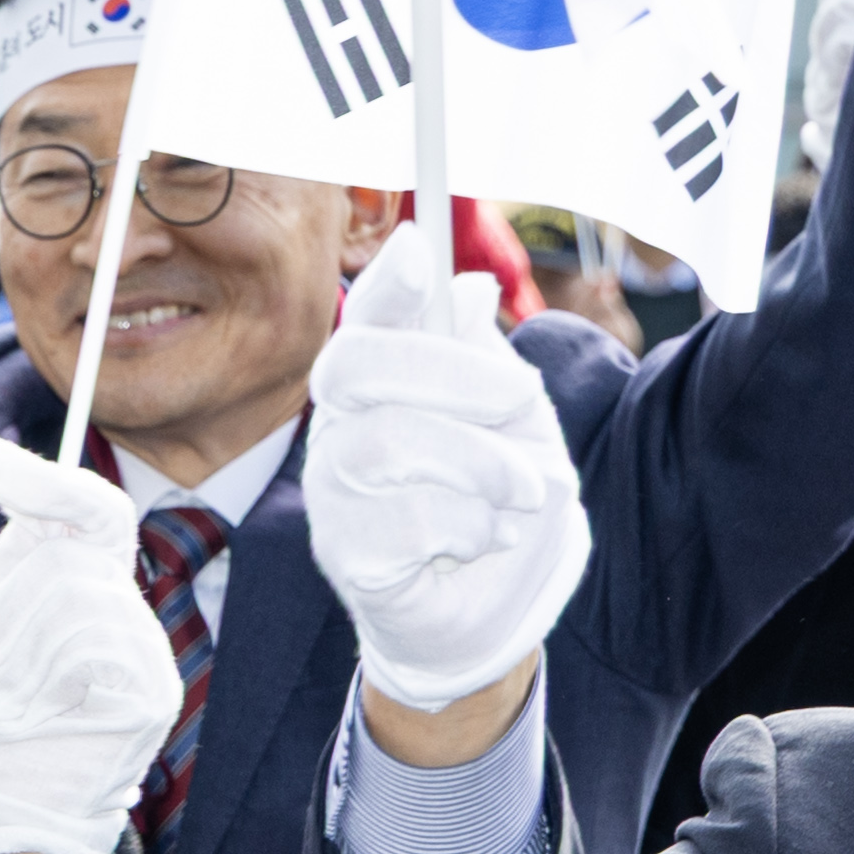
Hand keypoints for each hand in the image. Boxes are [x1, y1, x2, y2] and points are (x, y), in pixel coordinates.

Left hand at [0, 433, 180, 853]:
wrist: (15, 813)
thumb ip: (6, 569)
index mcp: (89, 592)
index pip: (91, 510)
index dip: (42, 480)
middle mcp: (128, 616)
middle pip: (64, 564)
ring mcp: (148, 657)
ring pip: (73, 606)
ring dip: (6, 663)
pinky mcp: (151, 697)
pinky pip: (87, 654)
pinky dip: (32, 691)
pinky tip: (22, 725)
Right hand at [306, 222, 589, 709]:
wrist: (496, 608)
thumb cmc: (497, 502)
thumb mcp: (512, 418)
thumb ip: (483, 357)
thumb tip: (464, 284)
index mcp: (381, 383)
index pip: (366, 319)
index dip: (386, 281)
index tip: (418, 246)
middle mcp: (342, 426)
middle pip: (358, 365)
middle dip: (450, 372)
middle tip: (518, 397)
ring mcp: (334, 490)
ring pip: (388, 442)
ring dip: (478, 463)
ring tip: (520, 491)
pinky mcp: (346, 553)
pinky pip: (403, 519)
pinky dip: (468, 524)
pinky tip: (482, 537)